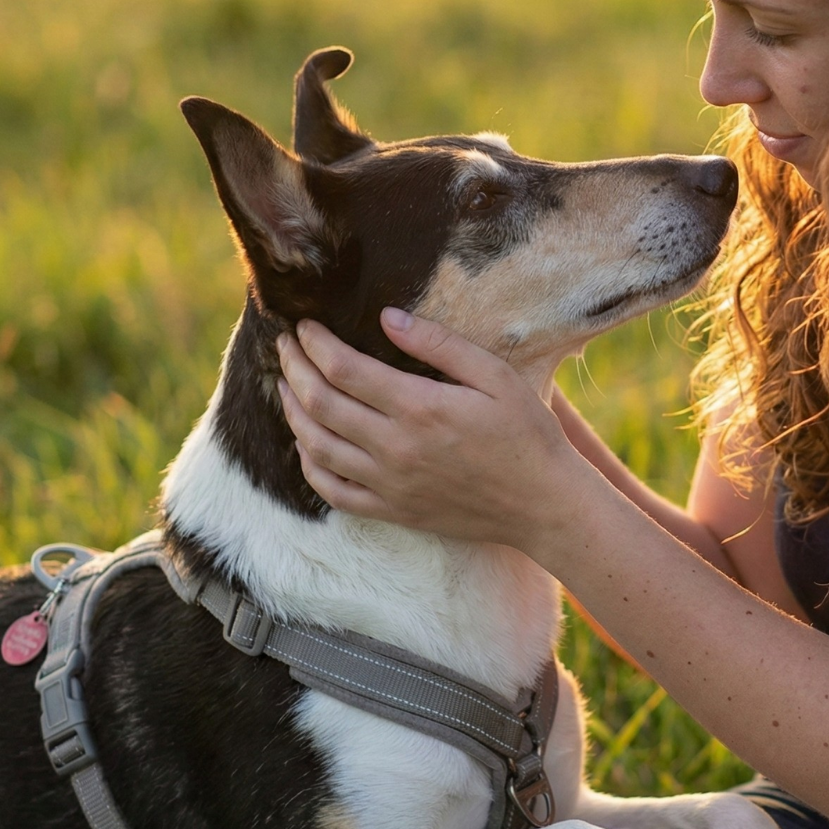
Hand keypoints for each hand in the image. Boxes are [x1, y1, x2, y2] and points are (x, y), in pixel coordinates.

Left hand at [276, 310, 584, 555]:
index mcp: (420, 408)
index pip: (343, 369)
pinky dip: (309, 465)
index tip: (304, 327)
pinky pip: (333, 491)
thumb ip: (439, 344)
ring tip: (285, 388)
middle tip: (285, 347)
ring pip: (317, 447)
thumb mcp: (495, 376)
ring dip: (292, 413)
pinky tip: (307, 444)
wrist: (543, 504)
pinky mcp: (393, 511)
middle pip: (320, 404)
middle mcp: (396, 448)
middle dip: (294, 369)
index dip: (315, 345)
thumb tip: (386, 318)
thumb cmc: (526, 434)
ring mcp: (390, 484)